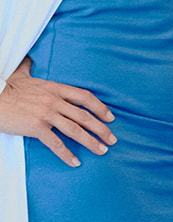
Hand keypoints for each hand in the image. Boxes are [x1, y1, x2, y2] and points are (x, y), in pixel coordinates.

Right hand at [0, 57, 116, 166]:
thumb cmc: (7, 88)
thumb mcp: (22, 75)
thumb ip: (29, 68)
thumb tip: (29, 59)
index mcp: (56, 88)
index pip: (85, 97)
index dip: (100, 107)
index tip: (110, 117)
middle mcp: (55, 100)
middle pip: (84, 115)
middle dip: (101, 128)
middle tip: (112, 139)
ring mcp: (46, 113)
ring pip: (75, 129)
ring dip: (91, 141)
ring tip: (102, 150)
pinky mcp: (36, 127)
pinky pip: (56, 143)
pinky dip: (67, 154)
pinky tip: (75, 162)